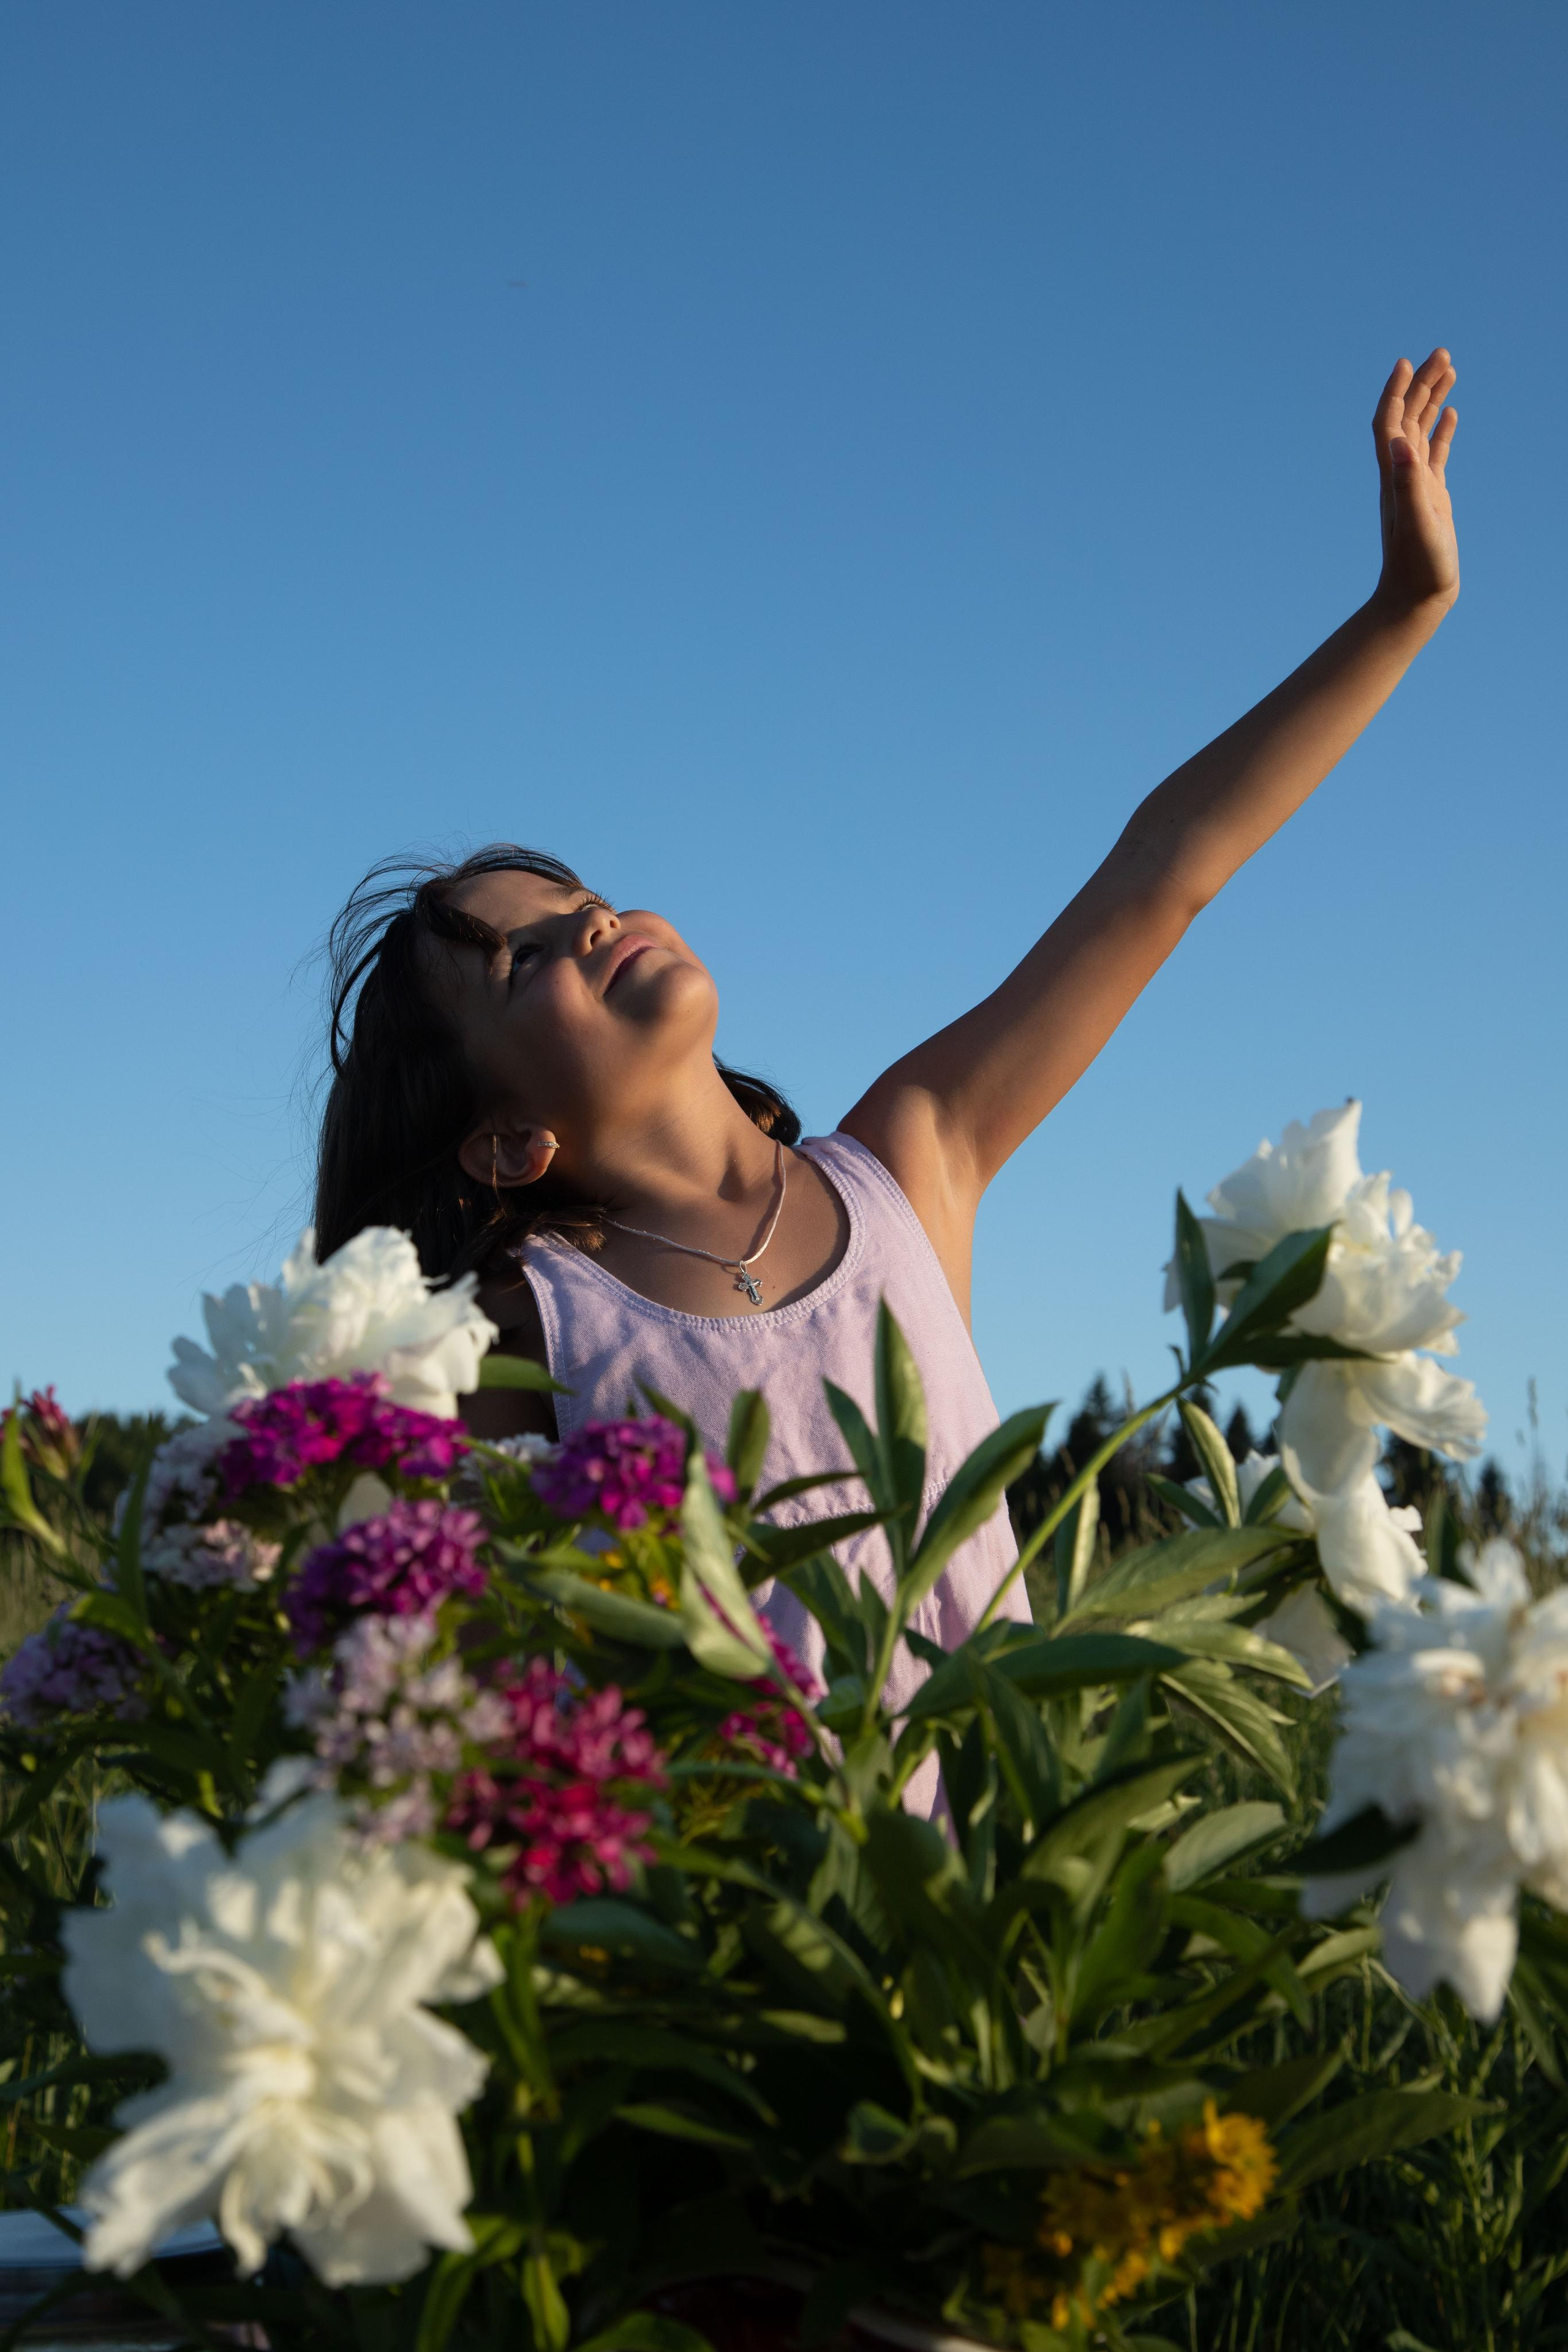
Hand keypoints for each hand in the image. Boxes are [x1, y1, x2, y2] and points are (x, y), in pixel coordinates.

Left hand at [1373, 348, 1458, 616]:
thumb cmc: (1417, 566)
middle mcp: (1401, 475)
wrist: (1415, 597)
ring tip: (1449, 369)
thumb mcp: (1416, 521)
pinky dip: (1441, 430)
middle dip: (1421, 384)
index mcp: (1395, 476)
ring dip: (1432, 400)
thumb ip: (1408, 481)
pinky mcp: (1431, 497)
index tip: (1405, 362)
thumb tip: (1400, 442)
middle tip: (1442, 353)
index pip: (1389, 423)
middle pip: (1407, 418)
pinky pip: (1435, 454)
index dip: (1395, 392)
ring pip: (1422, 431)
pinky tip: (1451, 413)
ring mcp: (1416, 484)